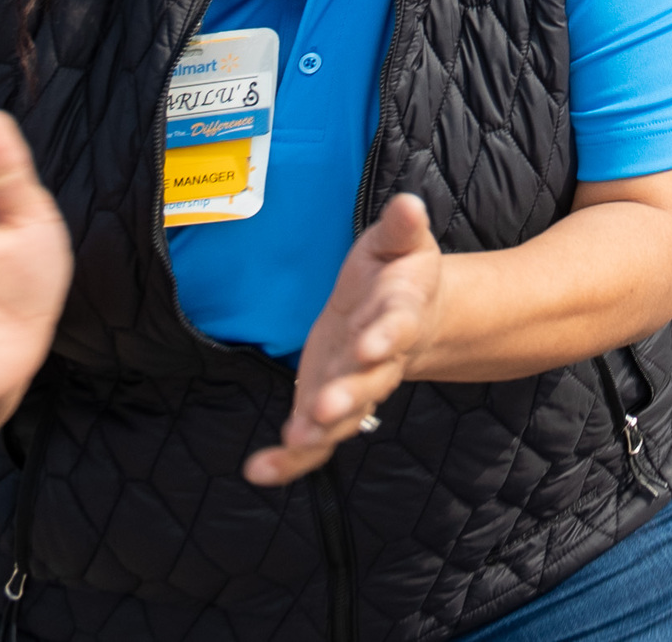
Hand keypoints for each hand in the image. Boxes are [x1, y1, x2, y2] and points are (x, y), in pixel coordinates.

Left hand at [248, 194, 444, 483]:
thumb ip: (401, 227)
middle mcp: (382, 360)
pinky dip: (291, 461)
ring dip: (320, 431)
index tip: (371, 344)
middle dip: (349, 395)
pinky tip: (260, 470)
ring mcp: (356, 387)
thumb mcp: (401, 243)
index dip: (385, 337)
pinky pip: (315, 442)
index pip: (396, 326)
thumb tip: (408, 202)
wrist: (412, 316)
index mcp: (402, 314)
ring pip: (345, 418)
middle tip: (325, 407)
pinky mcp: (329, 405)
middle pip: (370, 382)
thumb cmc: (398, 273)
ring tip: (295, 439)